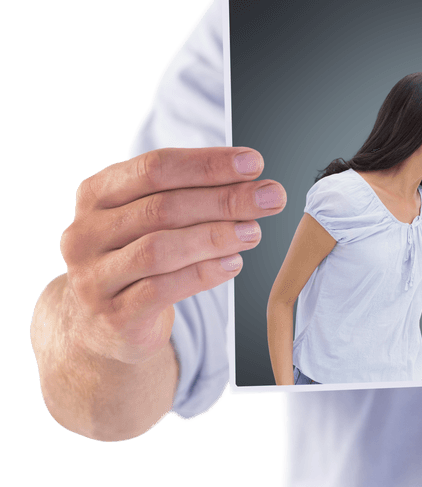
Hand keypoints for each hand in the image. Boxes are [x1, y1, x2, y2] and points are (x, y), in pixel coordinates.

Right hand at [57, 147, 285, 363]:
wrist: (104, 323)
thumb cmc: (139, 257)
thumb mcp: (154, 219)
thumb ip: (193, 196)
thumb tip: (253, 182)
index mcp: (96, 195)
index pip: (155, 168)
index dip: (208, 164)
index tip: (253, 163)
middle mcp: (85, 233)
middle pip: (162, 208)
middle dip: (224, 199)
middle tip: (270, 197)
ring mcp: (93, 277)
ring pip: (159, 249)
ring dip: (216, 237)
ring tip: (253, 232)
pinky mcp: (113, 316)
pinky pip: (163, 290)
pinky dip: (204, 274)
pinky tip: (233, 263)